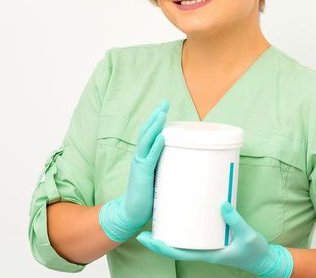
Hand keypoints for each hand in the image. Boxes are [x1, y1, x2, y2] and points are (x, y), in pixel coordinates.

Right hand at [98, 99, 168, 241]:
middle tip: (164, 103)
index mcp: (143, 157)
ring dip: (155, 126)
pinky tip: (162, 136)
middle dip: (156, 117)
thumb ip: (166, 168)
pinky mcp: (142, 174)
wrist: (131, 212)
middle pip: (146, 132)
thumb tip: (184, 162)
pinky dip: (156, 146)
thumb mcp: (158, 178)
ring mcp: (140, 164)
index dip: (155, 120)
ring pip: (146, 140)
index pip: (149, 134)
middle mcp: (140, 157)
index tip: (164, 108)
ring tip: (162, 114)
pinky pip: (150, 157)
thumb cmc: (146, 197)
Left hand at [136, 201, 293, 277]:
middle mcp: (203, 251)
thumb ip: (235, 220)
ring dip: (168, 232)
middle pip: (174, 247)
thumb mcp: (247, 236)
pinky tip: (179, 216)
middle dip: (157, 240)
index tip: (145, 238)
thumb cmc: (255, 252)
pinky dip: (183, 227)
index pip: (176, 252)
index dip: (159, 246)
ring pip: (182, 241)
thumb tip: (221, 203)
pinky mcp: (212, 239)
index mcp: (206, 254)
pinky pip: (193, 235)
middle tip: (143, 226)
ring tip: (156, 218)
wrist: (264, 259)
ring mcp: (207, 245)